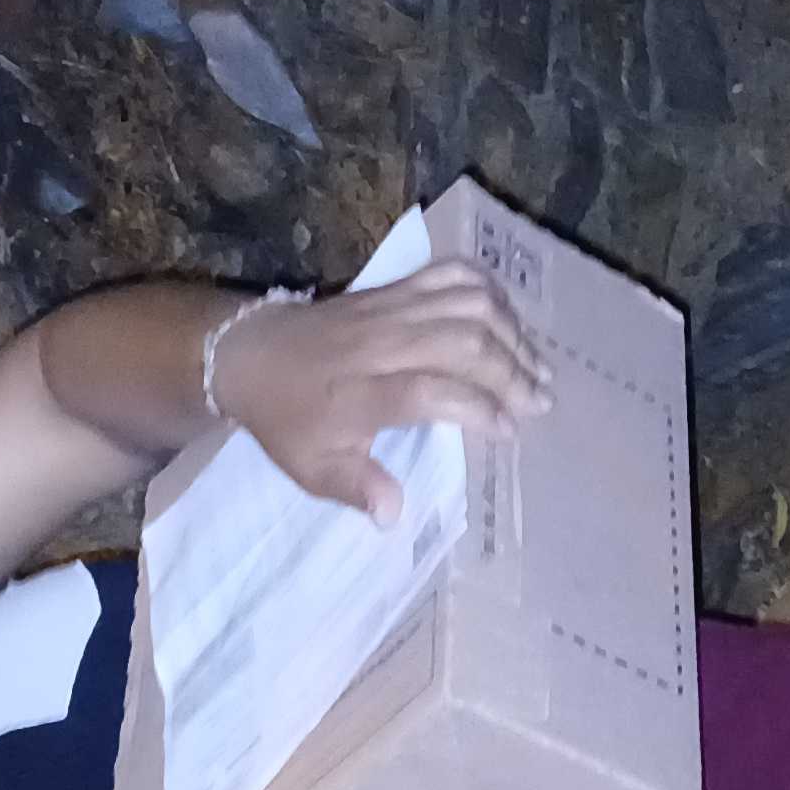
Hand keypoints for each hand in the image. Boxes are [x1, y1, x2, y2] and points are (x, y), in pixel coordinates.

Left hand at [212, 262, 551, 523]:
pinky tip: (509, 319)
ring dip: (511, 332)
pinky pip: (449, 274)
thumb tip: (394, 515)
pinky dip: (488, 290)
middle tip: (541, 402)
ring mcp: (389, 308)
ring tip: (538, 366)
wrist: (249, 353)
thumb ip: (356, 489)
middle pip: (461, 341)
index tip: (506, 431)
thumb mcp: (310, 469)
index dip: (476, 408)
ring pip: (465, 304)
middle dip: (511, 371)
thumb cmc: (288, 419)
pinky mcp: (392, 287)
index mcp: (360, 393)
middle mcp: (380, 343)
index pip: (430, 391)